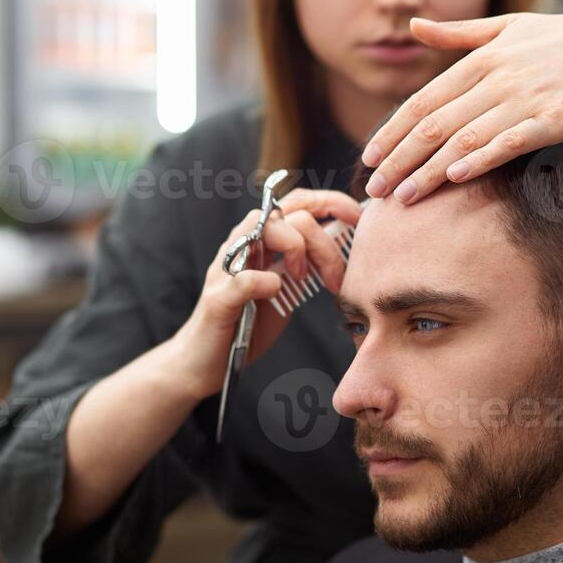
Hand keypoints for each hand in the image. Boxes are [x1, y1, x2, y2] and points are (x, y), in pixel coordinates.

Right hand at [174, 188, 363, 399]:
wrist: (206, 360)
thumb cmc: (248, 321)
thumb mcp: (287, 287)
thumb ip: (308, 263)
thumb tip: (346, 244)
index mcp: (261, 240)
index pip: (295, 202)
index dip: (328, 202)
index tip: (355, 218)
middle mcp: (242, 246)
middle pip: (288, 214)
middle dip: (323, 243)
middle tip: (333, 278)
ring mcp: (227, 270)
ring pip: (264, 230)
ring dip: (296, 249)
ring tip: (302, 279)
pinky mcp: (218, 299)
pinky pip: (243, 279)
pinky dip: (264, 281)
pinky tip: (276, 291)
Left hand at [360, 4, 562, 203]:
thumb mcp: (508, 26)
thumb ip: (457, 33)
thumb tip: (414, 25)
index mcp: (480, 58)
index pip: (422, 101)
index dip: (392, 131)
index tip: (370, 157)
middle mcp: (496, 77)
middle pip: (434, 124)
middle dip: (399, 160)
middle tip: (374, 189)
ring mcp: (524, 99)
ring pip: (463, 138)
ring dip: (428, 171)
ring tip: (403, 197)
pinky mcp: (554, 119)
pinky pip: (509, 142)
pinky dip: (479, 159)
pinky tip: (455, 177)